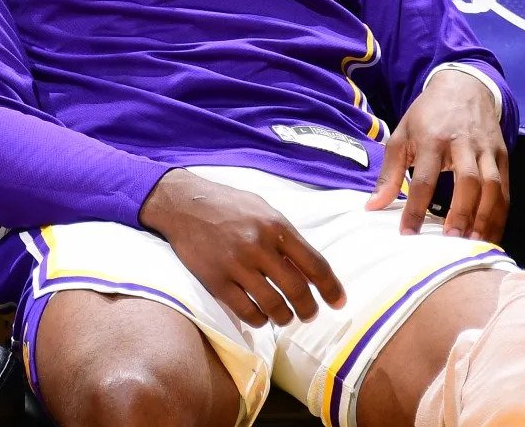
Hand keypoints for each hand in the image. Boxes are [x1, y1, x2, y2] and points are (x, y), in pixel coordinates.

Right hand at [140, 169, 345, 328]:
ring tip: (285, 316)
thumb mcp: (263, 209)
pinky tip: (261, 315)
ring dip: (284, 317)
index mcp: (276, 225)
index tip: (338, 302)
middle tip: (309, 314)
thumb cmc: (229, 205)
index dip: (330, 287)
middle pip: (297, 290)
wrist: (185, 204)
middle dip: (308, 308)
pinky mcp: (216, 281)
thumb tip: (309, 267)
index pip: (314, 263)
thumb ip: (285, 236)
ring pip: (273, 305)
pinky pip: (246, 311)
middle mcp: (259, 245)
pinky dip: (259, 319)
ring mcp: (237, 265)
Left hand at [365, 69, 509, 242]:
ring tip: (474, 244)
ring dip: (485, 218)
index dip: (416, 208)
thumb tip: (373, 207)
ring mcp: (486, 149)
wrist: (463, 86)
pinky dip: (500, 214)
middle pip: (468, 181)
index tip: (408, 234)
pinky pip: (506, 189)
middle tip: (450, 241)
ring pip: (492, 186)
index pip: (424, 178)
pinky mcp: (503, 154)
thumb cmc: (427, 115)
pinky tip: (490, 234)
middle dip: (461, 213)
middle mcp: (462, 143)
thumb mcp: (401, 135)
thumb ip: (389, 173)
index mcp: (432, 138)